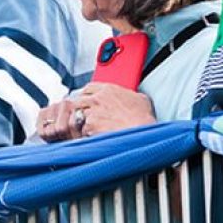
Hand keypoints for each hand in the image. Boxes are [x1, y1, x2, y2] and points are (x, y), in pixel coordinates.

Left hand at [38, 83, 154, 141]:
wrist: (141, 129)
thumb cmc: (143, 116)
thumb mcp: (139, 98)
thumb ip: (127, 95)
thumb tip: (128, 97)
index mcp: (108, 90)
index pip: (89, 88)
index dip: (87, 95)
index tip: (87, 100)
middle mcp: (97, 99)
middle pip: (79, 100)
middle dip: (81, 108)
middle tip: (86, 116)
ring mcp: (92, 112)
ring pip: (79, 116)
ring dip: (83, 122)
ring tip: (95, 128)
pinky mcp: (90, 125)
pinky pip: (82, 129)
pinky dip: (88, 133)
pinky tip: (98, 135)